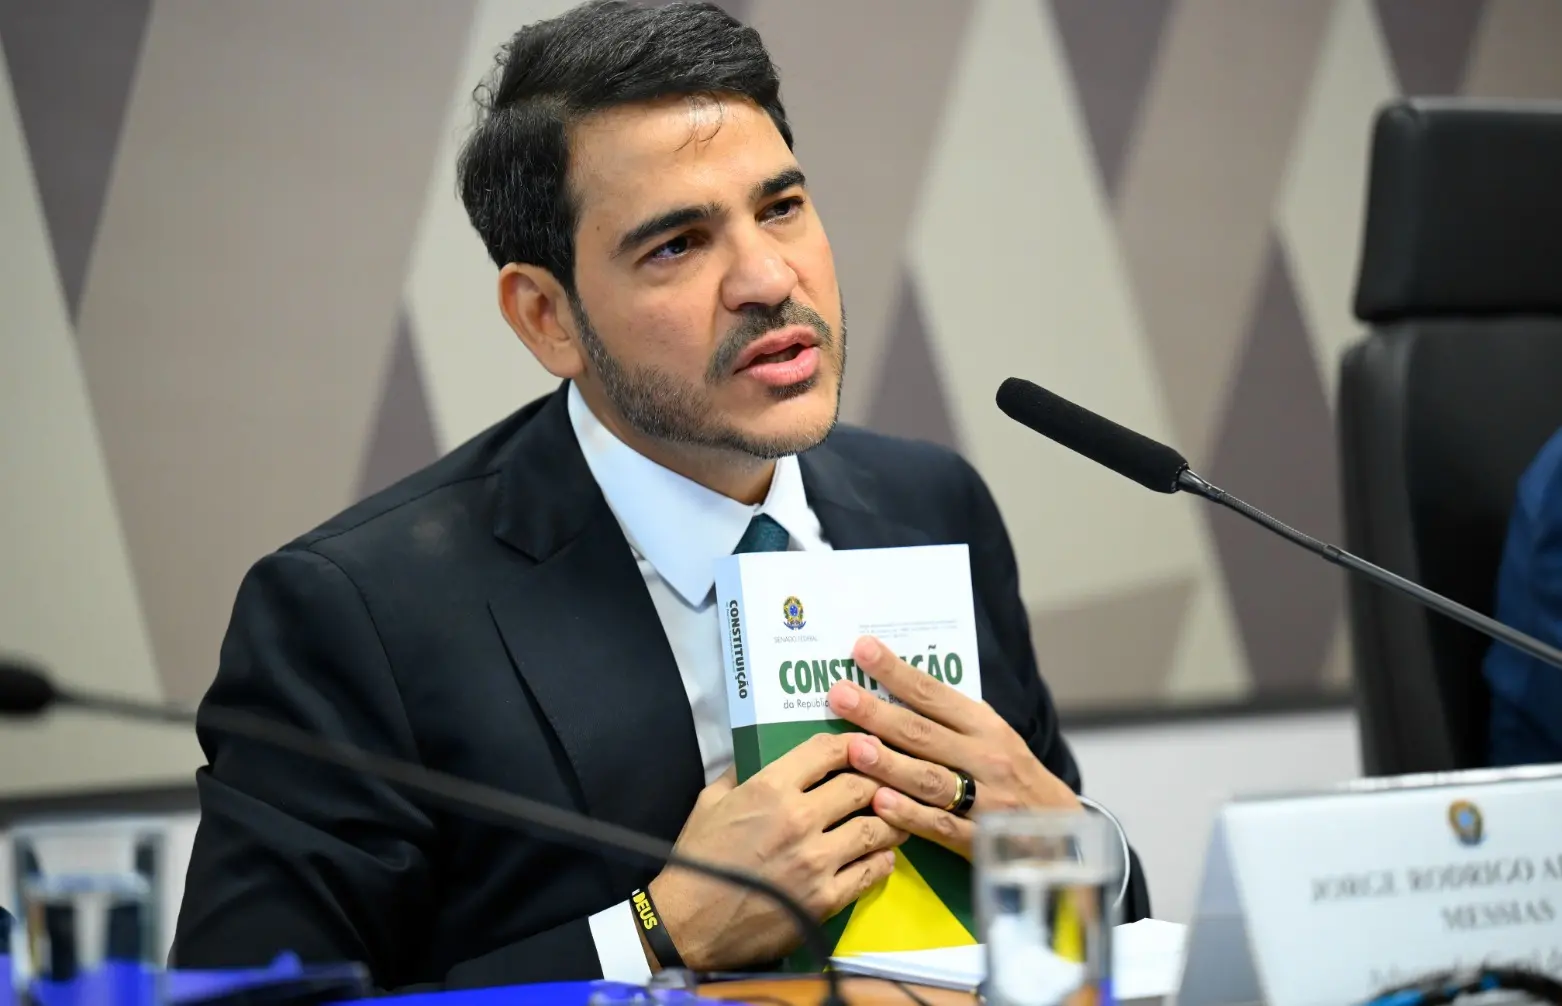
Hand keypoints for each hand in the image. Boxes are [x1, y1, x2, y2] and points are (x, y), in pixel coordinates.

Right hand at [646, 733, 907, 970]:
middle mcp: (799, 819)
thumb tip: (763, 751)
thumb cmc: (698, 860)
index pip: (826, 751)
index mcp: (769, 788)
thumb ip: (742, 772)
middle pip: (861, 785)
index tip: (862, 745)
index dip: (851, 743)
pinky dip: (882, 859)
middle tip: (885, 781)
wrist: (689, 926)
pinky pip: (872, 871)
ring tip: (891, 817)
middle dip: (878, 779)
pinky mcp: (826, 899)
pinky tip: (879, 854)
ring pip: (876, 827)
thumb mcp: (711, 801)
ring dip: (889, 819)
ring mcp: (816, 861)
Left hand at [825, 636, 1079, 859]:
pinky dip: (911, 814)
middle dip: (878, 713)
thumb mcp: (993, 737)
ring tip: (855, 748)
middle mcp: (986, 758)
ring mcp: (986, 801)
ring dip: (891, 763)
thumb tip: (895, 687)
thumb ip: (951, 719)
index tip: (862, 649)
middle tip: (840, 695)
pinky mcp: (981, 840)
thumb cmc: (1012, 775)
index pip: (934, 694)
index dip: (897, 672)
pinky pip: (942, 826)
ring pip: (931, 779)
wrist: (1061, 832)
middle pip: (924, 733)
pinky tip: (881, 804)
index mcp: (986, 726)